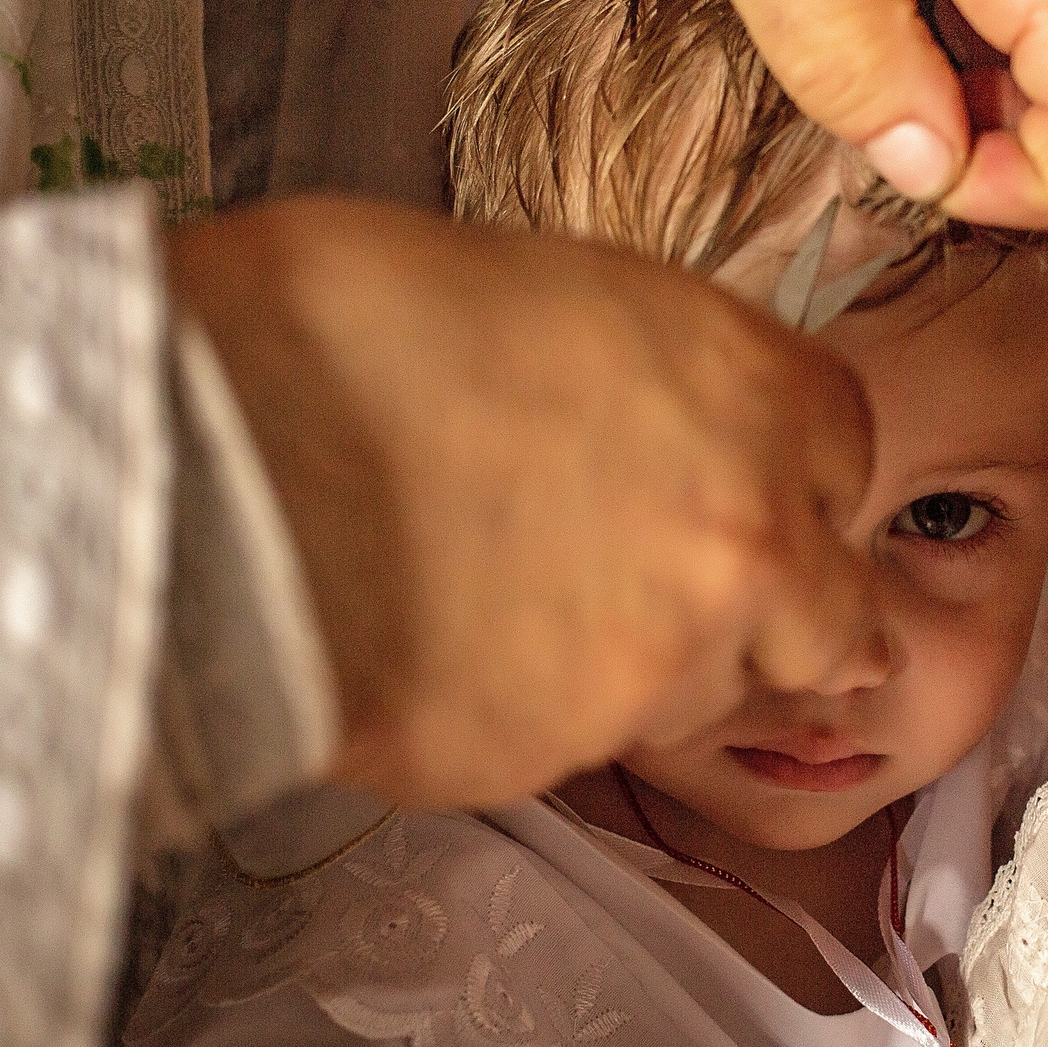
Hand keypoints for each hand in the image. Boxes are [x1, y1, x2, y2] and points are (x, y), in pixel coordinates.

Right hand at [166, 196, 878, 808]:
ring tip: (524, 601)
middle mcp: (744, 534)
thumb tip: (650, 407)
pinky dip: (534, 708)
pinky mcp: (555, 760)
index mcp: (748, 385)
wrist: (198, 452)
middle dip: (785, 608)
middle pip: (836, 611)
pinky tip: (445, 646)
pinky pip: (578, 744)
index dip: (793, 463)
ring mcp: (658, 665)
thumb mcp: (543, 285)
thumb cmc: (332, 321)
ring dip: (656, 662)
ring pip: (712, 692)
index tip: (752, 475)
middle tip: (695, 588)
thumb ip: (653, 369)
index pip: (849, 448)